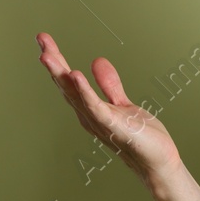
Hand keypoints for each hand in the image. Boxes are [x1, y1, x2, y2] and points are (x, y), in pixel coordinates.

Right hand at [36, 32, 183, 187]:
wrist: (158, 162)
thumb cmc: (141, 137)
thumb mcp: (123, 104)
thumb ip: (110, 85)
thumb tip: (96, 61)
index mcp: (89, 108)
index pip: (69, 81)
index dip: (57, 60)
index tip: (44, 40)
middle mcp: (88, 115)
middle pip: (66, 85)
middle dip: (53, 61)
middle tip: (41, 38)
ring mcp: (99, 121)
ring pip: (74, 94)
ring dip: (60, 74)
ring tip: (47, 55)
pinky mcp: (113, 126)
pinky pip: (95, 106)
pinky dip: (84, 91)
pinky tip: (75, 75)